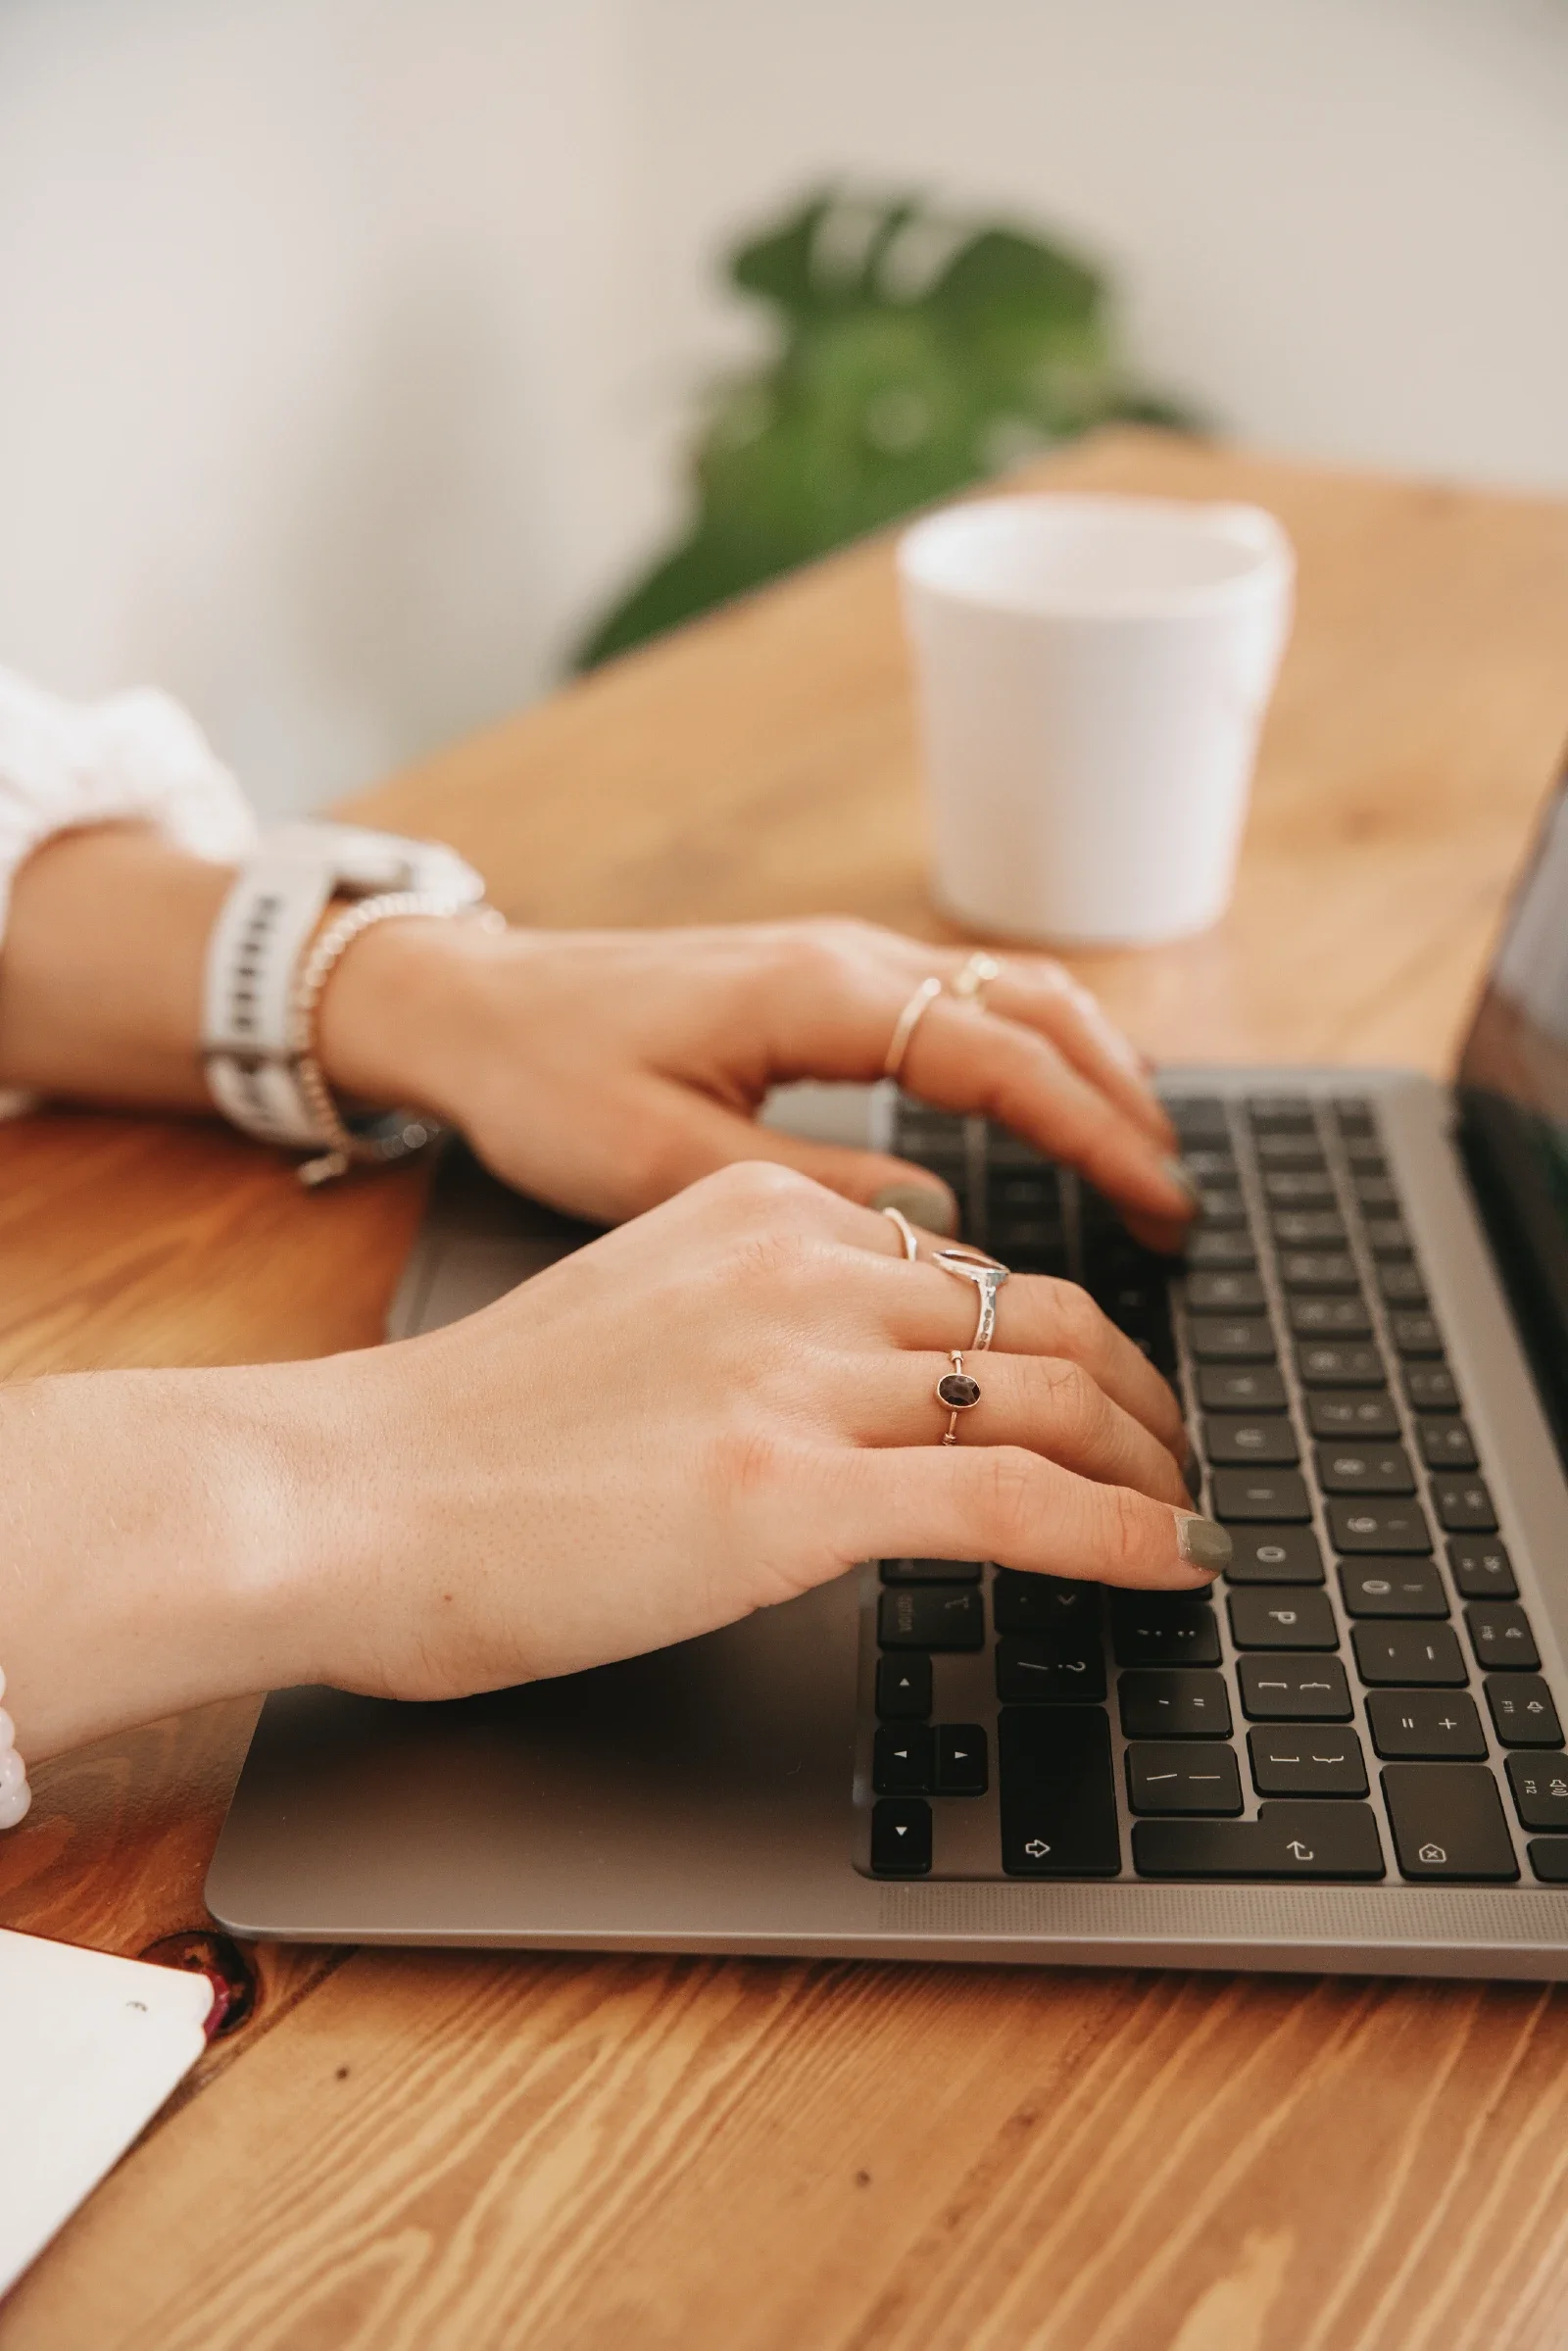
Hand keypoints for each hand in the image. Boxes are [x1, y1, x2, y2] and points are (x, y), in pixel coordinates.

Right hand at [1, 1162, 1222, 1763]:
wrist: (345, 1495)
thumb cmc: (462, 1442)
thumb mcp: (631, 1324)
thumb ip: (748, 1328)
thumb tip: (845, 1397)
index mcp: (755, 1213)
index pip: (963, 1261)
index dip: (1064, 1331)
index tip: (1101, 1389)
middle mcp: (796, 1269)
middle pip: (1040, 1309)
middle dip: (1137, 1394)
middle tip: (1177, 1457)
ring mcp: (800, 1375)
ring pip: (1051, 1393)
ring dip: (1150, 1465)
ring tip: (1185, 1517)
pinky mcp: (794, 1491)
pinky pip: (1020, 1502)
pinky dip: (1125, 1535)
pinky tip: (1174, 1567)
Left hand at [321, 914, 1195, 1245]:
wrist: (462, 1003)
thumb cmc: (543, 1077)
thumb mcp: (662, 1160)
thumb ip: (811, 1194)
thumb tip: (938, 1232)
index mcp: (820, 994)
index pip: (1004, 1055)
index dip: (1096, 1133)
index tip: (1161, 1204)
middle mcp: (848, 960)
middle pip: (1037, 1004)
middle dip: (1122, 1097)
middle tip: (1177, 1201)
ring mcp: (838, 963)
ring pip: (1009, 994)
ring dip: (1088, 1069)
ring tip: (1142, 1164)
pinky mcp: (818, 987)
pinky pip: (961, 1006)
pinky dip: (1029, 1056)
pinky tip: (1046, 1118)